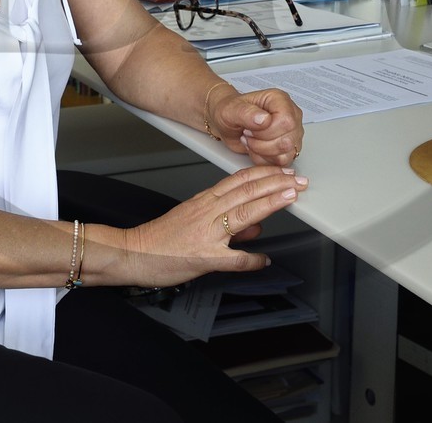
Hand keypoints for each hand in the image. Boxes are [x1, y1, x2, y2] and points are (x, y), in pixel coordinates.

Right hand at [114, 165, 308, 287]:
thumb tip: (258, 224)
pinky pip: (232, 259)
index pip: (240, 180)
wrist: (134, 252)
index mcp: (205, 201)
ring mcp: (206, 234)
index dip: (265, 174)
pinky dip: (250, 259)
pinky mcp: (202, 257)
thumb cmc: (162, 238)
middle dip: (275, 183)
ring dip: (269, 204)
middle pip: (246, 191)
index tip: (284, 171)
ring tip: (289, 197)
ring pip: (242, 213)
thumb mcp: (195, 219)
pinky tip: (264, 260)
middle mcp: (207, 212)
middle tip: (297, 180)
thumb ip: (228, 220)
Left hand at [209, 86, 303, 165]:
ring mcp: (292, 131)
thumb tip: (263, 119)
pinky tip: (256, 149)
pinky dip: (265, 159)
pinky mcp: (289, 147)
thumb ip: (246, 113)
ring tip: (251, 140)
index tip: (249, 129)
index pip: (286, 122)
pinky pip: (283, 161)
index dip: (266, 132)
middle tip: (248, 135)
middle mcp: (290, 114)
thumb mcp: (231, 109)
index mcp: (279, 99)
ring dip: (263, 152)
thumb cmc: (231, 112)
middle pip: (287, 141)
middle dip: (261, 144)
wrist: (228, 122)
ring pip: (286, 153)